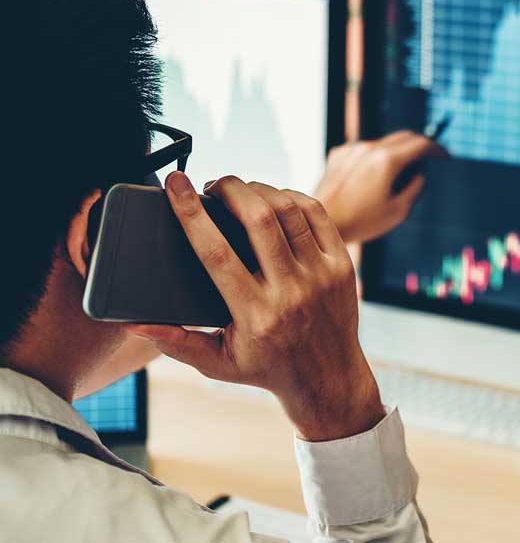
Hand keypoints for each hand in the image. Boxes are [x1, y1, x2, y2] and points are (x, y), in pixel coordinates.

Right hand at [126, 172, 382, 441]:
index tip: (175, 185)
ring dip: (259, 190)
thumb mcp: (218, 363)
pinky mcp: (342, 265)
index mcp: (255, 314)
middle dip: (230, 189)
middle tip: (213, 185)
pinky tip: (273, 200)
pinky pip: (317, 214)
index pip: (217, 253)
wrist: (330, 379)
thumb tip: (133, 323)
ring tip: (240, 192)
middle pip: (258, 219)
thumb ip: (176, 342)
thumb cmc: (268, 369)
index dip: (192, 214)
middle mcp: (291, 291)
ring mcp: (321, 275)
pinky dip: (291, 197)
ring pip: (289, 210)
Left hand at [314, 131, 445, 242]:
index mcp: (387, 161)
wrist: (323, 221)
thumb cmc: (360, 221)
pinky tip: (370, 180)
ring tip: (393, 180)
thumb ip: (415, 187)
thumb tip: (420, 173)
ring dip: (395, 153)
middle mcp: (369, 148)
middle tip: (426, 161)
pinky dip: (374, 158)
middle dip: (419, 146)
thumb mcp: (399, 211)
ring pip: (384, 142)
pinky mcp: (340, 153)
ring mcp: (353, 148)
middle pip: (404, 136)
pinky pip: (364, 149)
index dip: (437, 148)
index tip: (443, 155)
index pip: (421, 143)